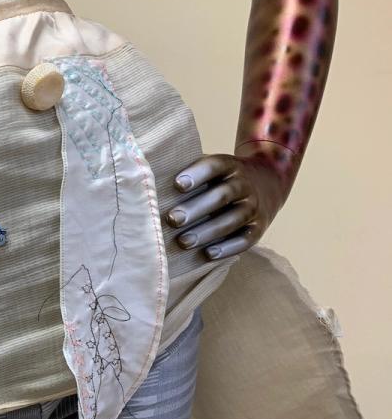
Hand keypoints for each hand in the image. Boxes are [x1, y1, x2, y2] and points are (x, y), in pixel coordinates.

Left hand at [163, 150, 288, 259]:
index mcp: (230, 165)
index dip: (197, 174)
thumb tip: (150, 184)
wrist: (268, 182)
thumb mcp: (213, 168)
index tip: (177, 184)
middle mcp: (245, 185)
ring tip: (183, 242)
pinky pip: (245, 239)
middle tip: (171, 219)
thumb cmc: (222, 179)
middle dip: (195, 208)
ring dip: (207, 232)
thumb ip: (190, 174)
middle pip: (221, 196)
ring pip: (232, 219)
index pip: (215, 166)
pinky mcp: (259, 228)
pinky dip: (227, 247)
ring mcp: (254, 207)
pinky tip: (208, 254)